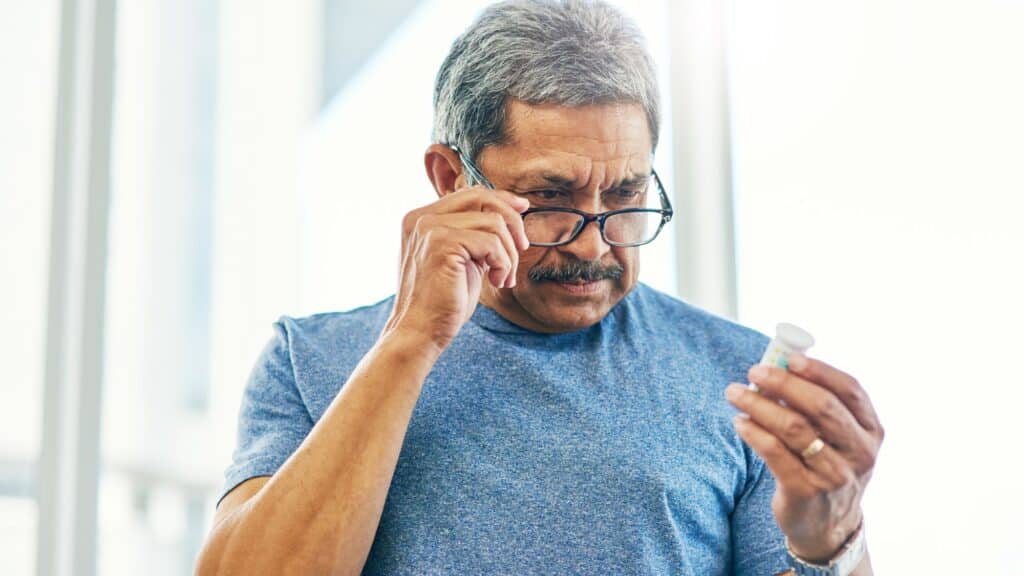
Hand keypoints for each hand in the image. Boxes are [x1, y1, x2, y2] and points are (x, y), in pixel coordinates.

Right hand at [382, 186, 529, 350]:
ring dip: (508, 253)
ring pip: (493, 222)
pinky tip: (496, 281)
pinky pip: (491, 242)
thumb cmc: (443, 302)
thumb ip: (474, 234)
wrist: (419, 332)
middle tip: (521, 249)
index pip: (470, 194)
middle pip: (482, 198)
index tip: (523, 210)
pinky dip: (503, 263)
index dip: (501, 199)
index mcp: (422, 218)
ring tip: (504, 278)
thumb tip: (512, 209)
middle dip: (512, 221)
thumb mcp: (462, 259)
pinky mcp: (442, 244)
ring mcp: (429, 228)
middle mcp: (421, 217)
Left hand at [725, 354, 883, 561]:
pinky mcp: (807, 492)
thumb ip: (820, 406)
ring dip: (759, 404)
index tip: (789, 359)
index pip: (850, 390)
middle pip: (821, 406)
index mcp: (871, 430)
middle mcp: (860, 452)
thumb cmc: (827, 466)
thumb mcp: (839, 439)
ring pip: (794, 427)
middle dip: (783, 383)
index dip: (819, 370)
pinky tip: (740, 423)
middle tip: (754, 373)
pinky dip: (753, 432)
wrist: (828, 526)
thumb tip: (779, 365)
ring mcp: (835, 474)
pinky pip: (775, 453)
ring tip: (735, 394)